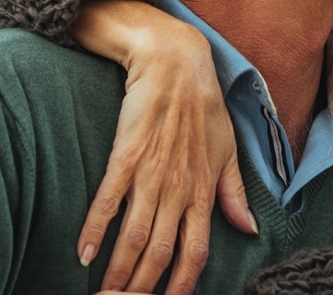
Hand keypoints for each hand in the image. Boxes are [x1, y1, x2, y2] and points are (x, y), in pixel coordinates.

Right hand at [72, 0, 257, 293]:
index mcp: (205, 191)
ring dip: (119, 271)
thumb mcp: (228, 150)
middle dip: (142, 289)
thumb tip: (249, 229)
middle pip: (160, 253)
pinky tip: (83, 254)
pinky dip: (95, 229)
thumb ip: (234, 194)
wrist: (175, 60)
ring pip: (135, 236)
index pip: (196, 252)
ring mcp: (152, 173)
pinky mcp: (126, 154)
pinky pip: (109, 200)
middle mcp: (180, 189)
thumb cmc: (204, 104)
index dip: (181, 285)